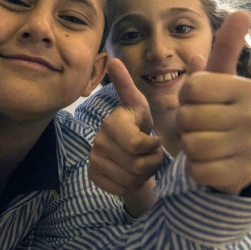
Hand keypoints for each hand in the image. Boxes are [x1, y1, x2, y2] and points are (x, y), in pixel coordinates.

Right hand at [87, 58, 163, 215]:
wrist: (128, 150)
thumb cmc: (138, 124)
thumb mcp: (138, 105)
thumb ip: (128, 85)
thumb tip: (114, 60)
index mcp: (112, 123)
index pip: (136, 145)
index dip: (153, 147)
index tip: (156, 141)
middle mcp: (98, 141)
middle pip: (136, 165)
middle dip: (152, 162)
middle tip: (153, 154)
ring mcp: (94, 160)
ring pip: (130, 179)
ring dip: (145, 174)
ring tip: (145, 163)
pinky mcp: (94, 176)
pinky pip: (120, 189)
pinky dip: (132, 185)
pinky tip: (134, 174)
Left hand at [178, 11, 250, 194]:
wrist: (233, 162)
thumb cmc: (216, 114)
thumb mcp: (216, 82)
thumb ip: (225, 50)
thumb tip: (242, 11)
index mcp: (245, 88)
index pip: (192, 86)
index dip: (186, 97)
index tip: (199, 103)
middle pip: (189, 116)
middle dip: (186, 124)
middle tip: (200, 127)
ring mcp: (250, 147)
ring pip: (193, 144)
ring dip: (190, 147)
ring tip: (204, 145)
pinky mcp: (241, 175)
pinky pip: (198, 170)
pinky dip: (196, 170)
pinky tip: (209, 164)